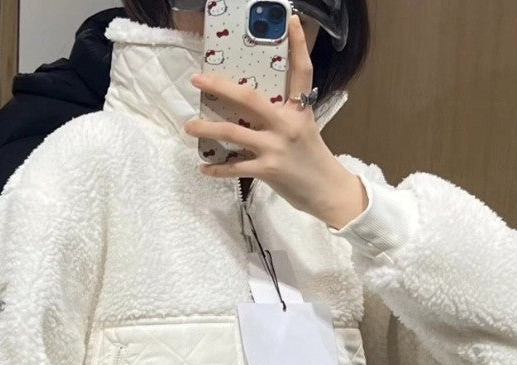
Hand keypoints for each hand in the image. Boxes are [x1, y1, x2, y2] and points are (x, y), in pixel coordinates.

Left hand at [184, 14, 367, 228]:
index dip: (298, 45)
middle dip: (220, 87)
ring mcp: (275, 148)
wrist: (328, 192)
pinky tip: (203, 167)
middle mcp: (286, 125)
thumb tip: (254, 108)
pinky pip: (235, 168)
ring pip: (233, 133)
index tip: (293, 21)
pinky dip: (217, 169)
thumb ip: (284, 115)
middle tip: (198, 79)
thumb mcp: (305, 129)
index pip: (301, 72)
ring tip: (189, 126)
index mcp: (299, 111)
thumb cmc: (313, 161)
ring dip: (207, 129)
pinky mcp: (268, 170)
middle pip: (248, 99)